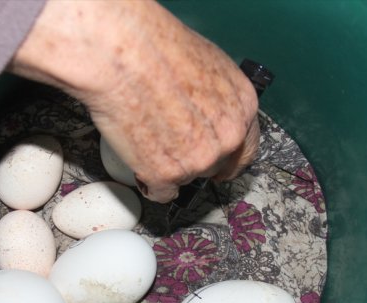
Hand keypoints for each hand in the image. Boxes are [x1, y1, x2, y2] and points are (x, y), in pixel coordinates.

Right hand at [9, 0, 259, 202]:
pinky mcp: (166, 177)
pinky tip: (137, 156)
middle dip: (196, 161)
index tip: (217, 164)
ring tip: (146, 135)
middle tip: (171, 147)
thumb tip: (206, 110)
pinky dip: (148, 181)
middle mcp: (227, 139)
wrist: (122, 53)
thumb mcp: (207, 65)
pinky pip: (160, 192)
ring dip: (169, 168)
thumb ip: (216, 98)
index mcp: (243, 108)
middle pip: (216, 167)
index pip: (245, 148)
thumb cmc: (156, 47)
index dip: (228, 157)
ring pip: (186, 179)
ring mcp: (198, 162)